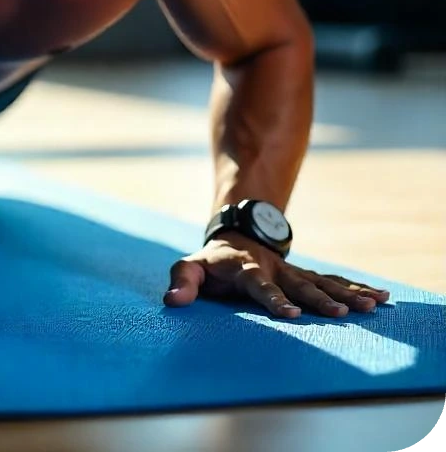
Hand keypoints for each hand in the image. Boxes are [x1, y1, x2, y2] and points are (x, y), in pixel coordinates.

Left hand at [163, 234, 390, 318]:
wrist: (234, 236)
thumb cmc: (209, 263)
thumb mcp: (190, 267)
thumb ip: (181, 282)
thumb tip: (171, 301)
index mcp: (245, 269)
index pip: (260, 286)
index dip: (274, 299)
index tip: (291, 315)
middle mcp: (273, 269)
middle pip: (299, 284)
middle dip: (320, 299)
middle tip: (341, 313)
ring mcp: (291, 271)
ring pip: (322, 281)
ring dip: (346, 293)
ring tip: (372, 305)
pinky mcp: (304, 275)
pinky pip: (332, 281)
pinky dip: (355, 287)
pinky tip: (380, 297)